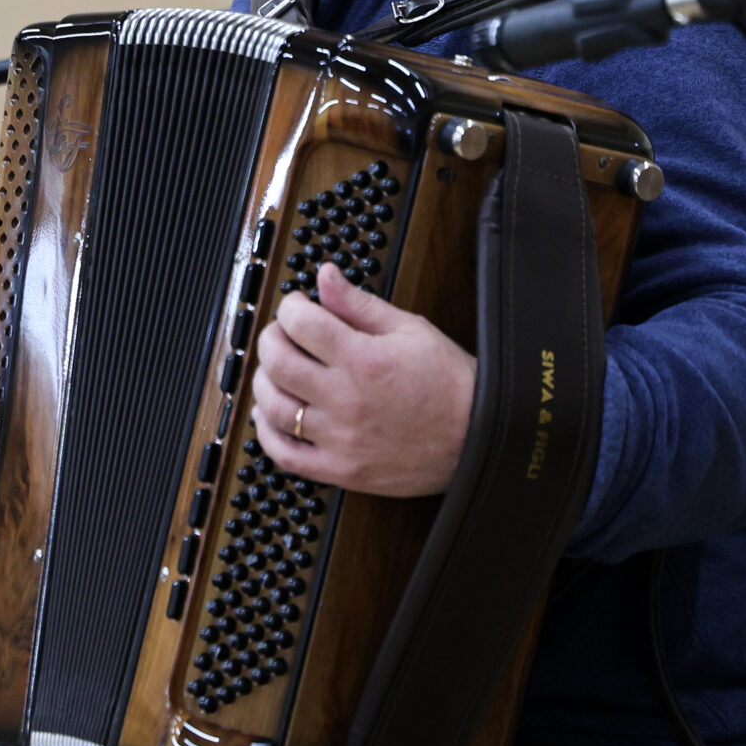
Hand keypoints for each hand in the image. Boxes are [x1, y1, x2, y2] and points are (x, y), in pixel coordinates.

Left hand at [248, 264, 474, 497]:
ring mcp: (341, 439)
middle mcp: (346, 399)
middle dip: (272, 338)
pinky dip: (267, 435)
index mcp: (362, 359)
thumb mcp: (410, 329)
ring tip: (276, 371)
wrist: (481, 437)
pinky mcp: (343, 470)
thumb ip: (359, 303)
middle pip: (278, 362)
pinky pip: (286, 456)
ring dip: (265, 383)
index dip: (290, 307)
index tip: (297, 307)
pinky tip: (269, 416)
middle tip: (282, 334)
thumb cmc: (450, 384)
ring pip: (273, 408)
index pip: (299, 323)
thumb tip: (325, 276)